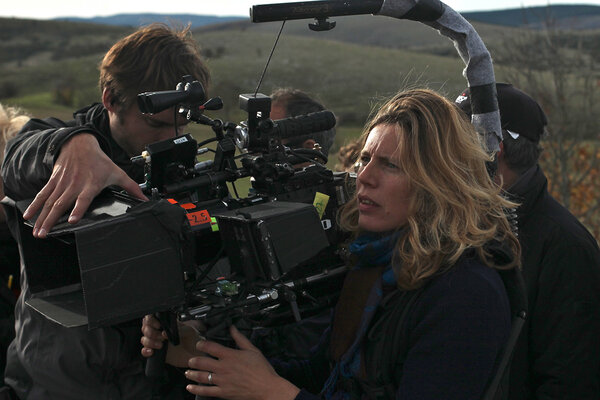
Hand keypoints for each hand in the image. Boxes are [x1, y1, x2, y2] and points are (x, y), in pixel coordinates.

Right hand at [23, 133, 146, 237]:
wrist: (79, 144)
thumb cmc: (99, 161)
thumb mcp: (117, 172)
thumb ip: (131, 187)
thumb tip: (145, 198)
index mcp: (90, 184)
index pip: (83, 198)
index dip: (77, 209)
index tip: (71, 220)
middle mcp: (74, 184)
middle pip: (61, 204)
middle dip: (52, 220)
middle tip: (46, 234)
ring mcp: (62, 183)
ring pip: (50, 202)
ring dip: (42, 217)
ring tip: (38, 232)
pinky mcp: (53, 181)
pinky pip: (42, 195)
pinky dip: (35, 206)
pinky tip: (28, 217)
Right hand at [140, 315, 203, 367]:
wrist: (195, 353)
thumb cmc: (193, 339)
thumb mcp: (189, 331)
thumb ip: (179, 330)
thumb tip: (166, 333)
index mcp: (166, 323)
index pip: (152, 317)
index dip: (151, 320)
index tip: (158, 325)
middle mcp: (159, 331)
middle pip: (145, 327)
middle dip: (151, 332)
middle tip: (161, 336)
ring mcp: (157, 341)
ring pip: (144, 339)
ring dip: (149, 342)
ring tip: (160, 345)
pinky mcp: (156, 352)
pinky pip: (145, 351)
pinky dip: (145, 351)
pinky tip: (151, 352)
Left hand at [185, 325, 299, 399]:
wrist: (266, 388)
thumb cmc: (262, 370)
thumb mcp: (253, 350)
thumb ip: (240, 339)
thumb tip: (233, 328)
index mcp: (230, 356)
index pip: (211, 347)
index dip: (202, 344)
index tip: (199, 344)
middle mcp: (224, 367)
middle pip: (203, 362)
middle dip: (194, 360)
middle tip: (190, 360)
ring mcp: (222, 380)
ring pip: (202, 376)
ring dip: (192, 374)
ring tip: (187, 372)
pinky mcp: (223, 392)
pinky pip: (206, 391)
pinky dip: (196, 389)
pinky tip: (190, 387)